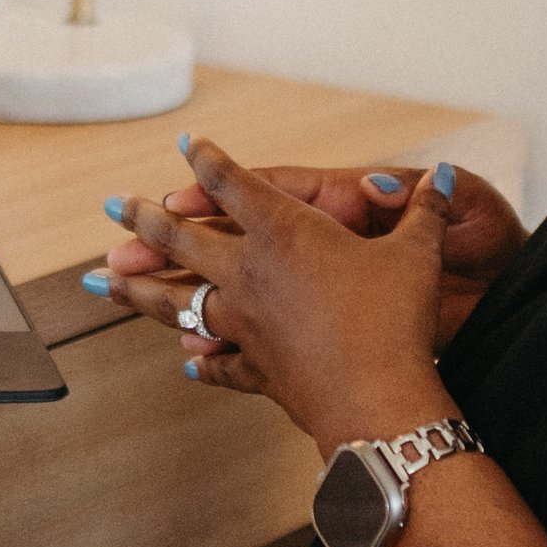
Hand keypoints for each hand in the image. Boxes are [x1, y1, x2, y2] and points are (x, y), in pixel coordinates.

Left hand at [103, 133, 463, 453]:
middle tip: (113, 206)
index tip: (188, 144)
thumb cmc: (395, 322)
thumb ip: (426, 212)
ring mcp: (242, 325)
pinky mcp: (251, 369)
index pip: (234, 184)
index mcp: (284, 232)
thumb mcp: (418, 255)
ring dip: (137, 287)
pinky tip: (187, 362)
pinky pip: (215, 362)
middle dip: (145, 219)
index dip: (209, 160)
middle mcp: (249, 274)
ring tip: (103, 280)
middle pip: (181, 238)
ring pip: (174, 301)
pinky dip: (201, 360)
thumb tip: (444, 176)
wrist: (377, 402)